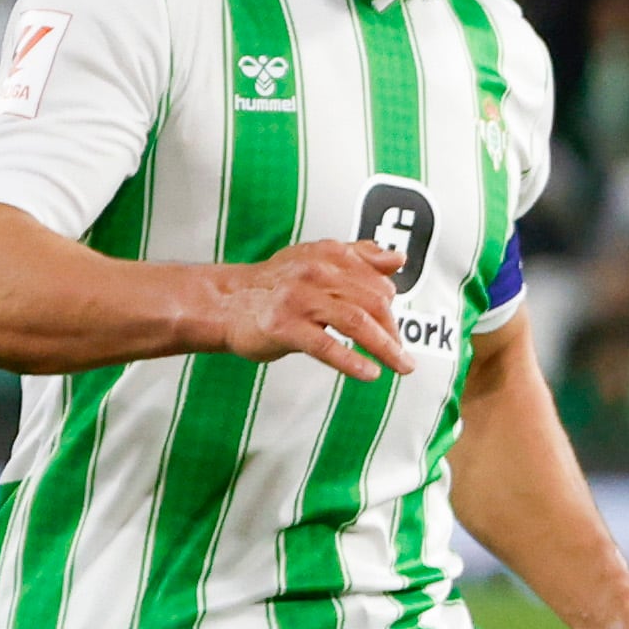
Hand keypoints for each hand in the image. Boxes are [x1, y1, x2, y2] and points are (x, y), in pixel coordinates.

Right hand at [204, 241, 413, 380]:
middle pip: (372, 302)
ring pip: (356, 322)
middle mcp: (316, 272)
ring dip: (385, 348)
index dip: (392, 309)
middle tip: (404, 357)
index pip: (378, 282)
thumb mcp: (316, 262)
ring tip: (402, 367)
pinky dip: (352, 361)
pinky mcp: (284, 326)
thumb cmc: (275, 286)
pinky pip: (326, 345)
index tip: (395, 330)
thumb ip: (359, 259)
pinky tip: (370, 373)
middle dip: (394, 332)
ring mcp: (299, 299)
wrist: (224, 302)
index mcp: (328, 256)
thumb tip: (399, 258)